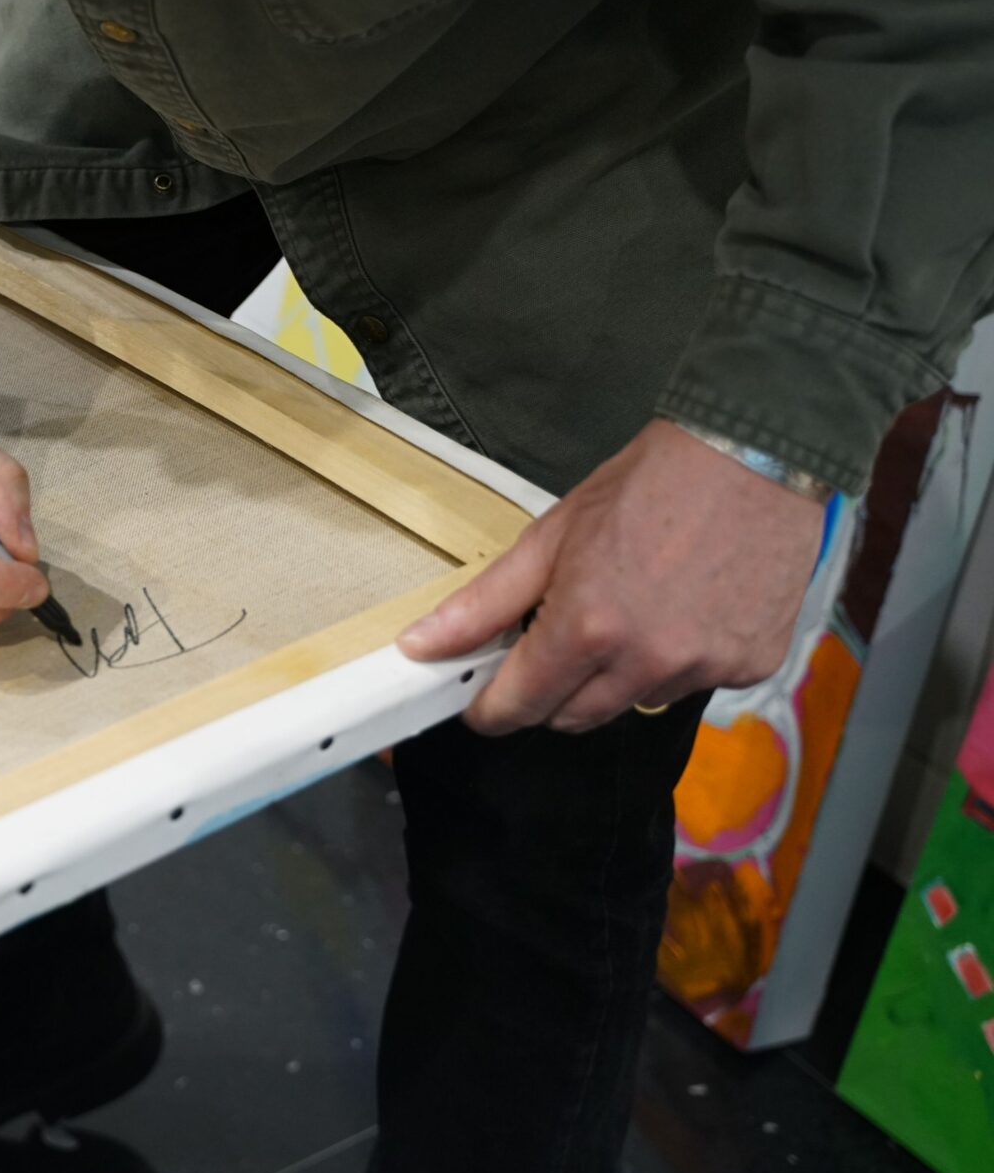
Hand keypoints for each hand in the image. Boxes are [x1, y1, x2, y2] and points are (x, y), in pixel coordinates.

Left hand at [397, 420, 826, 733]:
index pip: (521, 706)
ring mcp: (705, 669)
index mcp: (589, 628)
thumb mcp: (552, 536)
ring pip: (633, 704)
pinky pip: (691, 687)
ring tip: (628, 610)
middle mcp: (648, 662)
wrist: (753, 455)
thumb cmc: (648, 484)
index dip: (492, 710)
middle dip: (549, 693)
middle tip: (550, 645)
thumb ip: (485, 602)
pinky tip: (682, 610)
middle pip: (574, 718)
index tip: (481, 704)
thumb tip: (419, 646)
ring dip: (615, 676)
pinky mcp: (750, 667)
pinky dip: (675, 662)